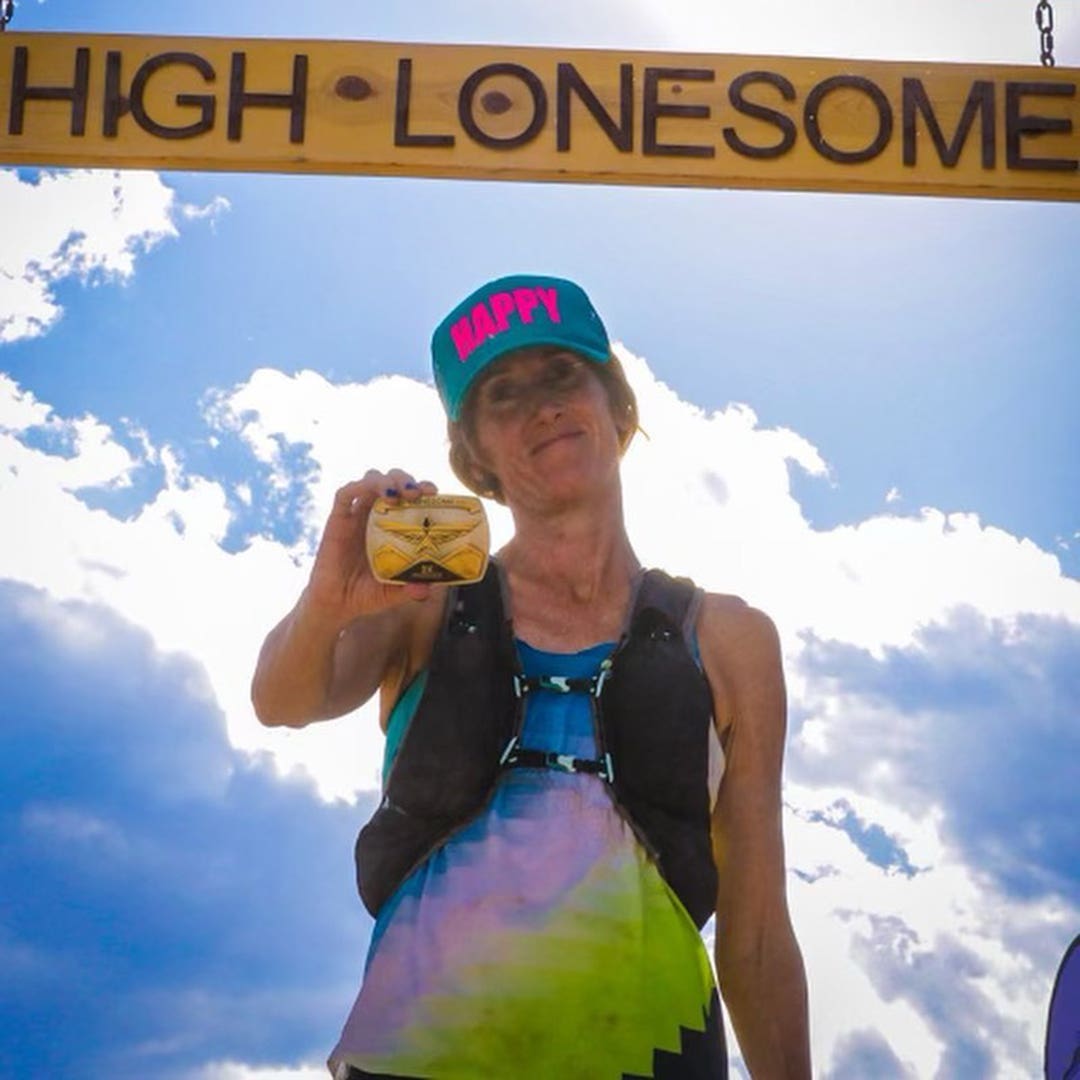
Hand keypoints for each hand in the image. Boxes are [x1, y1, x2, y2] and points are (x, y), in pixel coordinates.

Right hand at [304, 468, 438, 622]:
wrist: (336, 604)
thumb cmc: (368, 593)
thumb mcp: (395, 592)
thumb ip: (411, 588)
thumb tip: (429, 588)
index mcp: (396, 525)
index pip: (412, 495)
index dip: (423, 487)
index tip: (434, 492)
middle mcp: (378, 514)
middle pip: (393, 480)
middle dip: (406, 479)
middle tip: (416, 493)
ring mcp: (357, 515)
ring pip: (371, 480)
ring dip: (386, 480)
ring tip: (396, 494)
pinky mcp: (337, 519)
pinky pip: (344, 494)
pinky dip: (358, 486)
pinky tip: (370, 492)